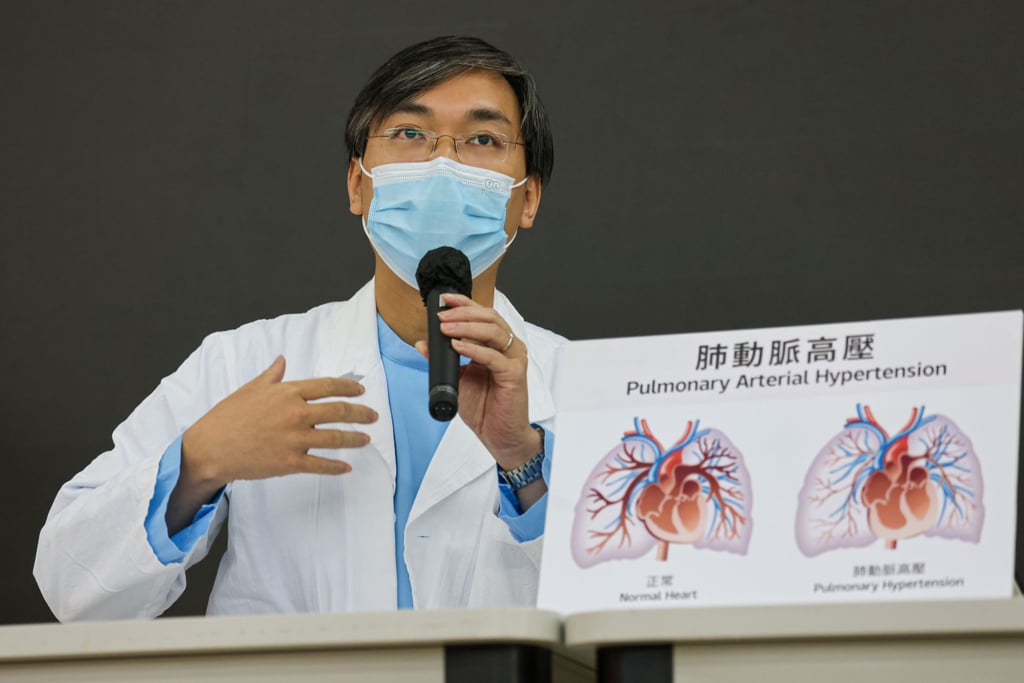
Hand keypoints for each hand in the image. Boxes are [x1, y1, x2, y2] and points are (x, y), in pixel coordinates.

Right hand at [168, 356, 376, 533]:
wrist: (211, 447)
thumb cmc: (228, 416)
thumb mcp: (250, 389)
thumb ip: (272, 376)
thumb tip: (282, 361)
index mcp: (288, 392)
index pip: (327, 386)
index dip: (348, 388)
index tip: (361, 392)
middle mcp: (296, 413)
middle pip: (338, 411)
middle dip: (360, 414)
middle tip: (373, 416)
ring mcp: (295, 439)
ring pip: (335, 438)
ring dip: (354, 439)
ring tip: (366, 439)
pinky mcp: (290, 462)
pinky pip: (320, 464)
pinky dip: (336, 466)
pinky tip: (346, 467)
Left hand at [415, 293, 539, 471]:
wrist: (499, 435)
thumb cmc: (485, 407)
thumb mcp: (457, 379)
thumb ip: (442, 360)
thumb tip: (422, 343)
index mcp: (497, 344)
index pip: (482, 315)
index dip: (464, 303)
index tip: (443, 299)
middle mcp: (508, 348)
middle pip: (489, 317)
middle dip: (462, 313)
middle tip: (440, 316)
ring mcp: (514, 360)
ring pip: (493, 331)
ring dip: (467, 327)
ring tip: (446, 329)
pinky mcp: (515, 375)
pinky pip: (493, 356)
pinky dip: (474, 349)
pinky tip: (457, 346)